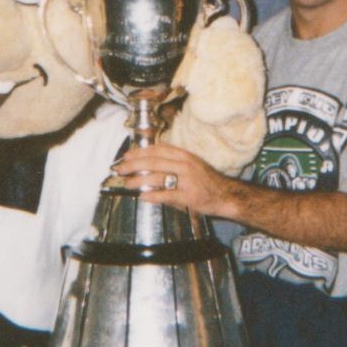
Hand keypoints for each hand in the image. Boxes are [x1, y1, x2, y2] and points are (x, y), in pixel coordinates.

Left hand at [112, 142, 241, 217]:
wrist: (226, 195)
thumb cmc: (206, 180)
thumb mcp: (191, 164)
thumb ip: (172, 162)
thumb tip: (148, 162)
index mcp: (184, 155)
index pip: (157, 149)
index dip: (139, 152)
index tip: (126, 156)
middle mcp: (184, 165)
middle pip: (153, 161)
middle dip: (133, 165)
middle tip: (120, 169)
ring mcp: (186, 180)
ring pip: (157, 177)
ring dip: (138, 180)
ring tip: (128, 183)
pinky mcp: (188, 196)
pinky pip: (166, 195)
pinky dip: (152, 196)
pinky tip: (143, 197)